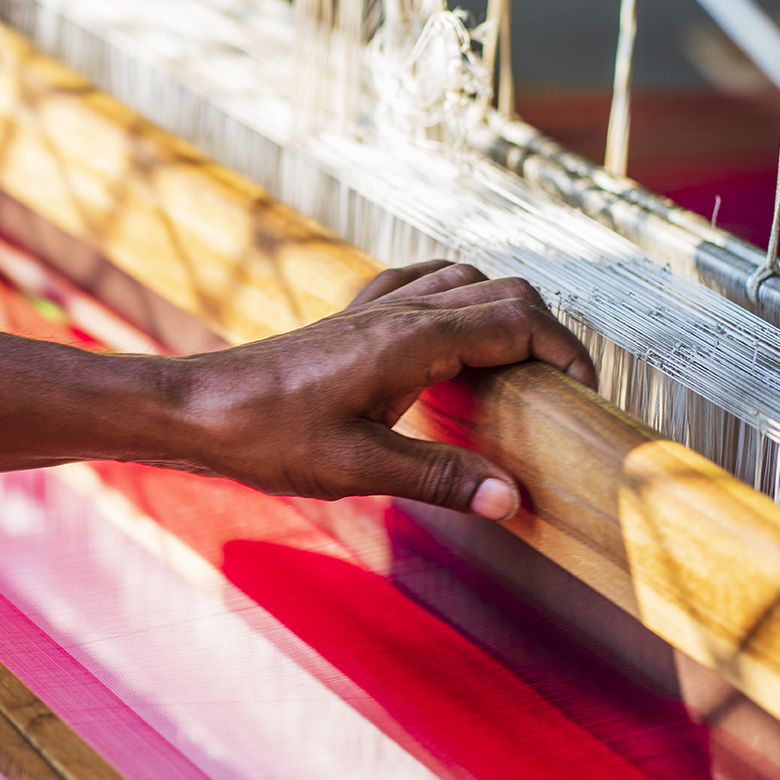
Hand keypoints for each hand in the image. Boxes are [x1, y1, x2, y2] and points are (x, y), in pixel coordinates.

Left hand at [175, 261, 596, 518]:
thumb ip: (438, 477)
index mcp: (410, 339)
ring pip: (462, 282)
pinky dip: (451, 299)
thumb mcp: (357, 468)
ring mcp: (370, 311)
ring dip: (501, 311)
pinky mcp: (347, 322)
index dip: (565, 352)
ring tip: (514, 369)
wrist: (194, 411)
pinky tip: (447, 339)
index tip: (585, 393)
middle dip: (545, 332)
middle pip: (501, 292)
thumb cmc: (264, 435)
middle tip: (559, 388)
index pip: (517, 321)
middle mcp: (397, 311)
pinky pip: (415, 285)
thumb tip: (509, 497)